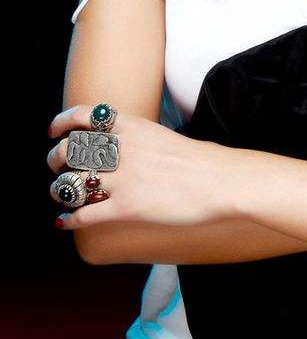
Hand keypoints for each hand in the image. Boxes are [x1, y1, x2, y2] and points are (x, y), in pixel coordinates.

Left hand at [47, 104, 239, 228]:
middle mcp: (122, 149)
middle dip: (56, 157)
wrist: (221, 181)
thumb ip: (141, 139)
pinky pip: (85, 213)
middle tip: (56, 164)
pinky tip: (66, 222)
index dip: (63, 122)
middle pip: (72, 149)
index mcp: (134, 126)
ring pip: (72, 181)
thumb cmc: (201, 161)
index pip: (86, 115)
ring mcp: (123, 178)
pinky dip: (70, 219)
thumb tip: (126, 147)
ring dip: (59, 189)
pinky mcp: (126, 207)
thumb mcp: (164, 136)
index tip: (54, 130)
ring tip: (60, 193)